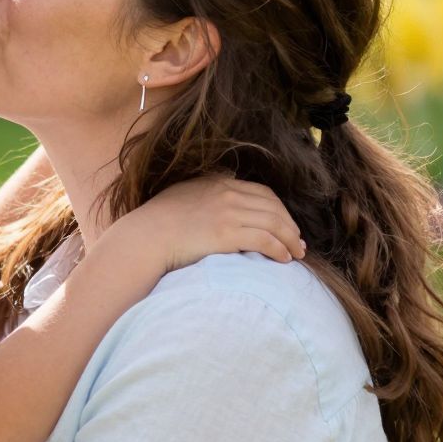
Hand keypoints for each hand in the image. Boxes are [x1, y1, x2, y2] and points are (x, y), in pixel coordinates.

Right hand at [113, 177, 305, 269]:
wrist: (144, 237)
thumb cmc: (156, 223)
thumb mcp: (183, 195)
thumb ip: (202, 194)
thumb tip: (214, 201)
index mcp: (219, 182)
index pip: (262, 192)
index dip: (280, 209)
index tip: (286, 224)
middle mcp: (227, 193)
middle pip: (273, 206)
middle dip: (290, 225)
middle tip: (299, 242)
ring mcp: (228, 212)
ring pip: (274, 223)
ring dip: (290, 239)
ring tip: (297, 253)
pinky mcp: (226, 234)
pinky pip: (264, 239)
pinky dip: (279, 248)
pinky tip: (284, 259)